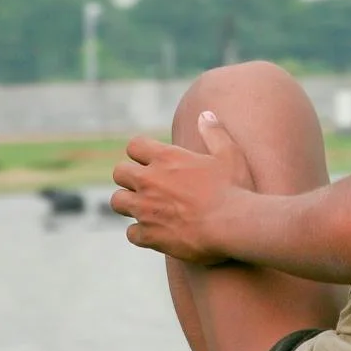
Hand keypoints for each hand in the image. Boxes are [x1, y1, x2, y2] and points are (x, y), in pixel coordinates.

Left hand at [109, 111, 256, 262]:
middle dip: (129, 177)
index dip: (140, 152)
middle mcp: (149, 181)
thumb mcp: (229, 154)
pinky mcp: (149, 235)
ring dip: (128, 203)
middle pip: (120, 173)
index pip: (134, 145)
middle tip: (146, 185)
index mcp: (167, 158)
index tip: (150, 160)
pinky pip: (131, 233)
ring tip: (145, 208)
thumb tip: (205, 115)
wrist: (233, 226)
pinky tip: (155, 233)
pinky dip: (141, 233)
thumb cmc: (233, 189)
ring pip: (117, 202)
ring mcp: (145, 209)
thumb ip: (214, 133)